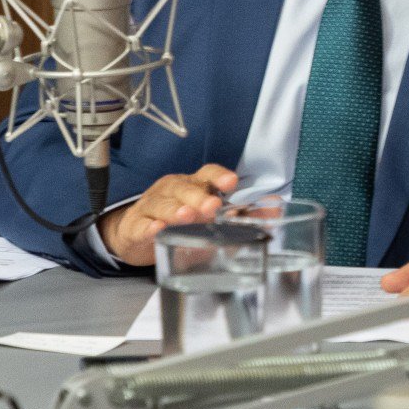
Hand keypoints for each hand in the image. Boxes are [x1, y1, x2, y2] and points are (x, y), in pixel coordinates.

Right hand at [97, 164, 237, 264]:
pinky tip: (157, 230)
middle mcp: (172, 191)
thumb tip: (274, 213)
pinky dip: (148, 228)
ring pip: (163, 204)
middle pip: (184, 188)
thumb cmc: (179, 221)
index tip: (231, 183)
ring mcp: (151, 206)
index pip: (207, 174)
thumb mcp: (209, 217)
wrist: (136, 234)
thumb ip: (242, 215)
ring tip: (187, 217)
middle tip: (212, 207)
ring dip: (175, 210)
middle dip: (199, 197)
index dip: (218, 176)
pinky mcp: (135, 226)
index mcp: (193, 185)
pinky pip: (141, 225)